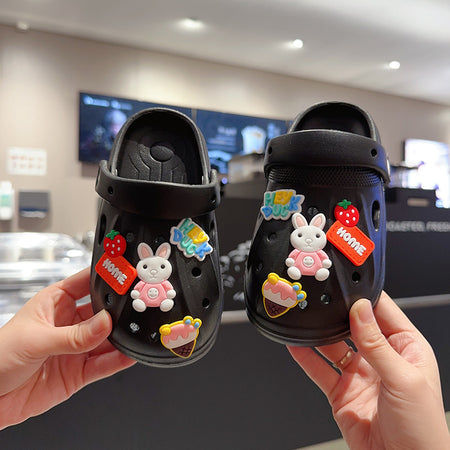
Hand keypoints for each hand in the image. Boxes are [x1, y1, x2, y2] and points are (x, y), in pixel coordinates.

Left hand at [0, 268, 135, 429]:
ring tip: (134, 333)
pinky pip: (104, 364)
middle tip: (133, 311)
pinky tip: (129, 354)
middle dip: (117, 311)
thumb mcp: (36, 341)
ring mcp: (76, 348)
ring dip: (121, 337)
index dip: (105, 279)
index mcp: (55, 303)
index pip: (86, 283)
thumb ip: (73, 336)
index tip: (124, 277)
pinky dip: (119, 360)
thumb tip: (104, 324)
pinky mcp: (79, 371)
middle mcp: (69, 323)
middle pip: (102, 312)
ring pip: (106, 339)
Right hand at [288, 292, 449, 448]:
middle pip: (354, 326)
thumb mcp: (404, 380)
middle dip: (337, 314)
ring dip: (319, 334)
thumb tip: (360, 311)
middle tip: (319, 301)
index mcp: (406, 348)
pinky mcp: (342, 391)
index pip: (383, 313)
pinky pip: (320, 369)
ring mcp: (360, 375)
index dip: (365, 299)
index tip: (346, 287)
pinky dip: (306, 357)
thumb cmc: (422, 429)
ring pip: (334, 345)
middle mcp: (381, 358)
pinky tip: (296, 345)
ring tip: (305, 320)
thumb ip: (377, 344)